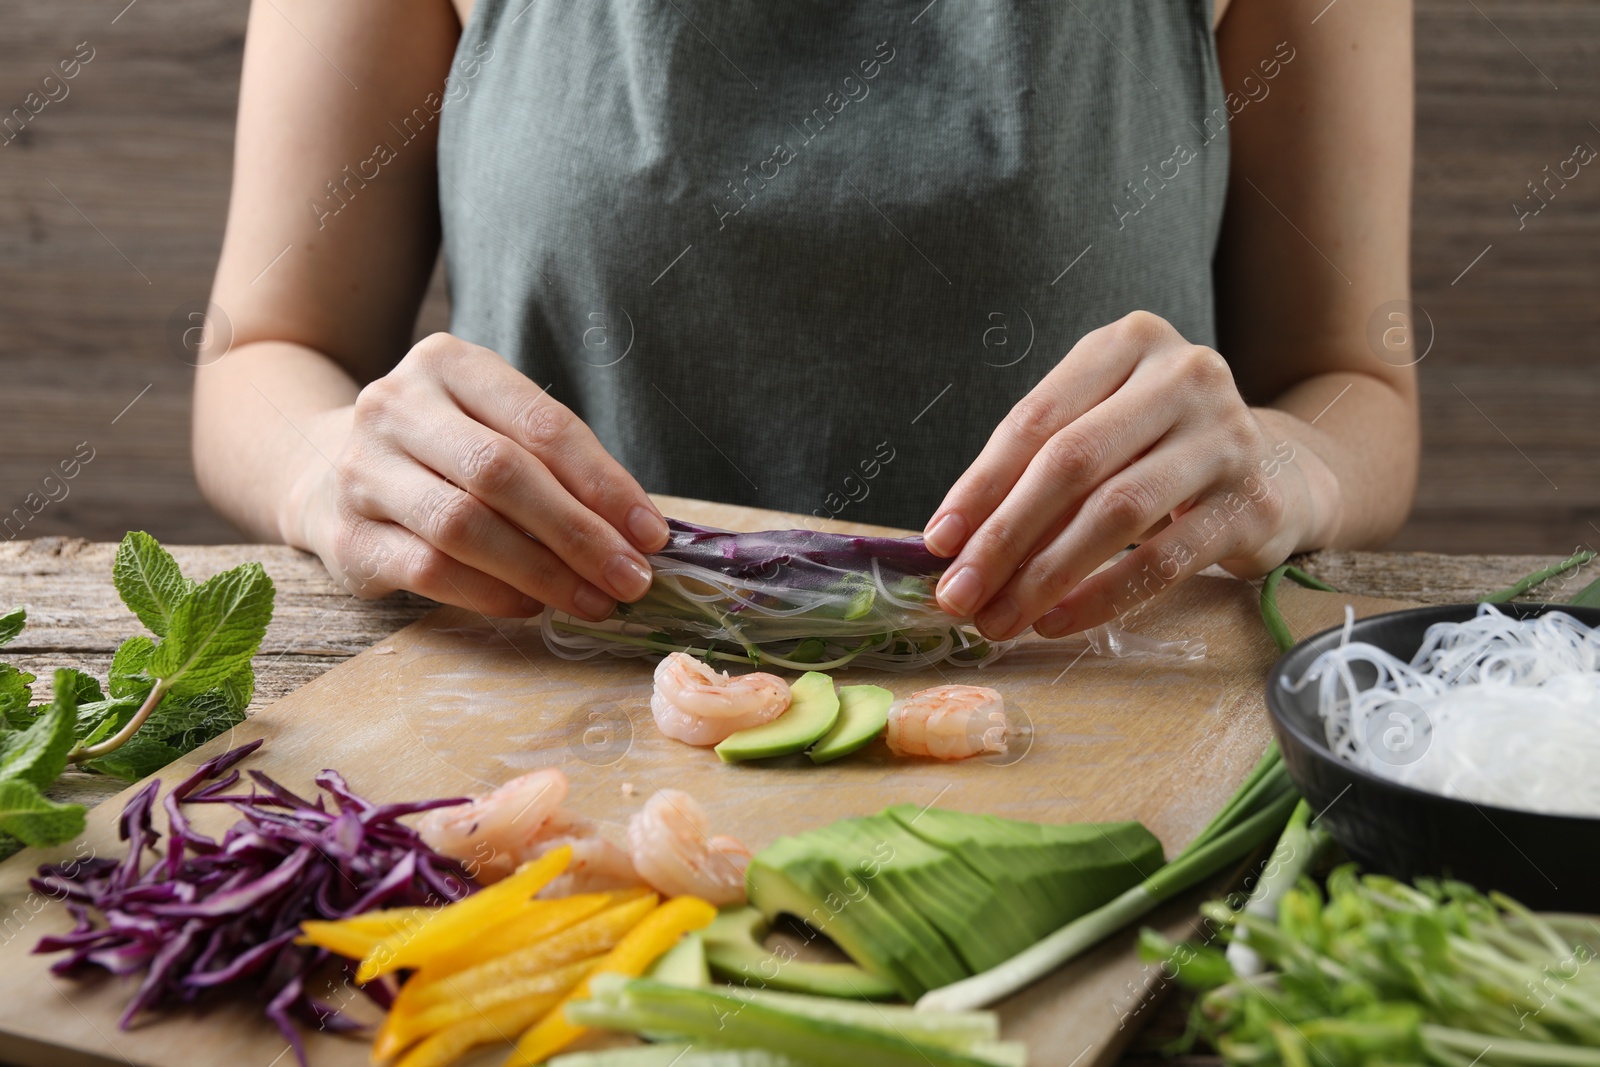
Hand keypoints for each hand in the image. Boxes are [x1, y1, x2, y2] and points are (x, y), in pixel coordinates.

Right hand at [286, 333, 668, 618]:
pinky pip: (428, 570)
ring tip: (593, 601)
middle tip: (631, 579)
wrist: (322, 469)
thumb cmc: (442, 452)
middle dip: (579, 533)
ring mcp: (362, 470)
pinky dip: (491, 593)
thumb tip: (639, 534)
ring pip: (464, 524)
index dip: (604, 483)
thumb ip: (558, 467)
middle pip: (503, 473)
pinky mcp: (345, 535)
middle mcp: (397, 406)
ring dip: (542, 572)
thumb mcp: (494, 427)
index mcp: (450, 364)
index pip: (543, 424)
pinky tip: (531, 606)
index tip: (651, 534)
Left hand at [923, 311, 1338, 639]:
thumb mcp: (1101, 429)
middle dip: (1005, 537)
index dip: (980, 486)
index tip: (939, 543)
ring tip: (1001, 618)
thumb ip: (1036, 470)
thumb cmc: (1156, 447)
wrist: (1274, 468)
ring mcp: (1226, 436)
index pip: (1035, 420)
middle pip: (1072, 463)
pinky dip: (1103, 597)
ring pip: (1116, 512)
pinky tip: (1057, 621)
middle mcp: (1184, 376)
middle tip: (960, 594)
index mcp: (1129, 343)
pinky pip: (1164, 560)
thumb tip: (958, 546)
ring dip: (1046, 575)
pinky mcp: (1253, 501)